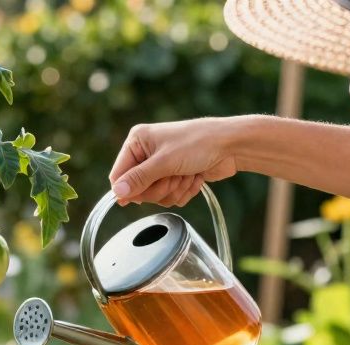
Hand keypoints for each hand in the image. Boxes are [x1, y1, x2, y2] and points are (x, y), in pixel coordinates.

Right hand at [108, 118, 242, 206]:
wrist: (231, 145)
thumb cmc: (198, 143)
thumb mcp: (165, 161)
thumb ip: (139, 178)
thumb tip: (117, 193)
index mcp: (137, 141)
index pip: (118, 175)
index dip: (130, 190)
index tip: (143, 195)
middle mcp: (146, 153)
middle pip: (138, 190)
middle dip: (160, 188)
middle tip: (174, 176)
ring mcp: (161, 166)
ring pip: (156, 196)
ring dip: (174, 190)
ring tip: (187, 174)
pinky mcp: (175, 177)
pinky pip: (170, 197)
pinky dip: (184, 191)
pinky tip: (194, 177)